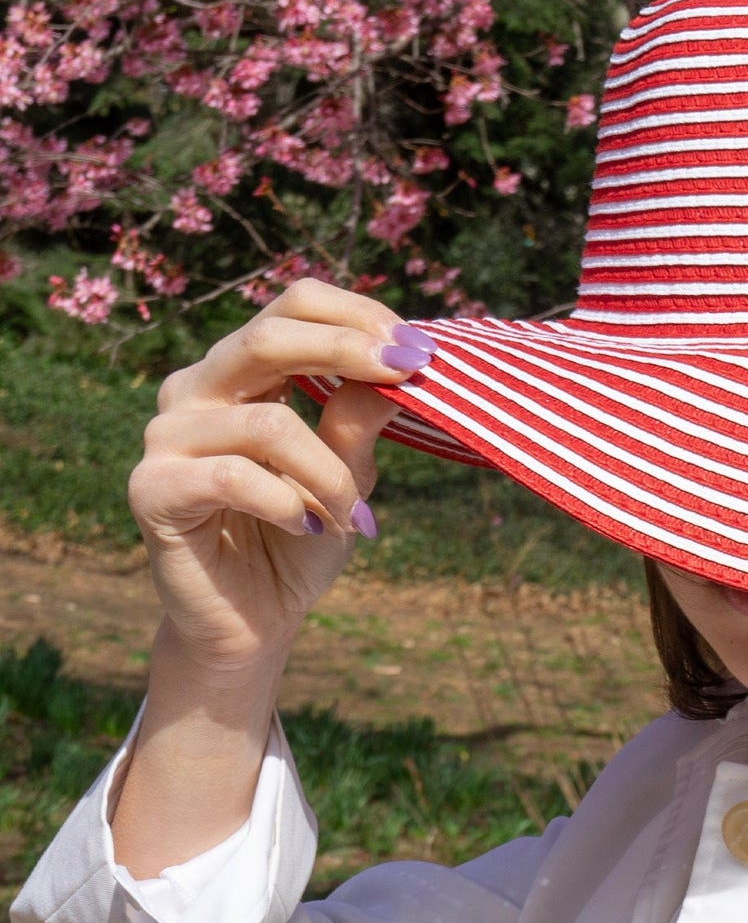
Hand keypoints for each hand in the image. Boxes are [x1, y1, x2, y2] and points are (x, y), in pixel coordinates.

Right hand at [128, 279, 422, 677]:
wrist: (255, 618)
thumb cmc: (303, 536)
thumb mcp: (349, 474)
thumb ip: (360, 420)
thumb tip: (405, 364)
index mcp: (243, 372)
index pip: (293, 305)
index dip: (358, 316)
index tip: (419, 351)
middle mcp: (196, 390)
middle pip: (267, 336)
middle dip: (348, 352)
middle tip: (407, 377)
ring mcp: (167, 436)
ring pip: (267, 422)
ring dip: (328, 473)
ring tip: (352, 516)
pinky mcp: (152, 488)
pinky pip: (232, 476)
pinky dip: (287, 502)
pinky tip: (307, 527)